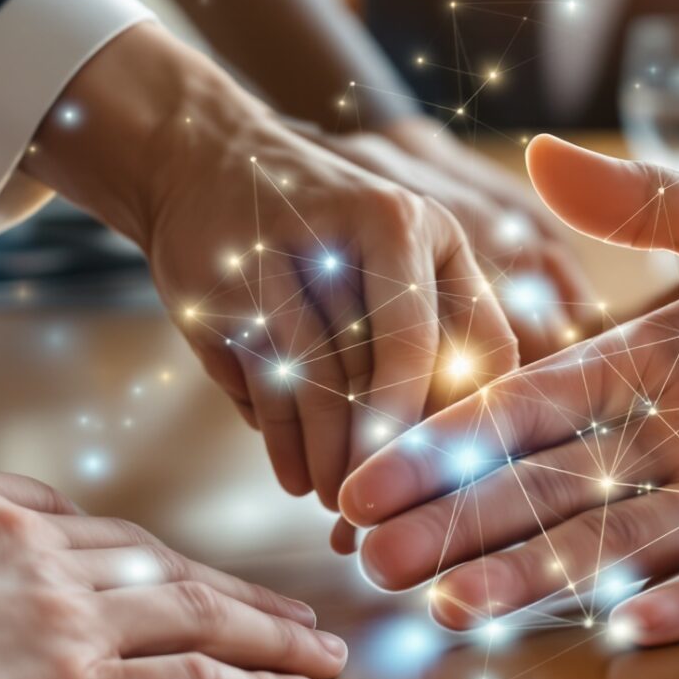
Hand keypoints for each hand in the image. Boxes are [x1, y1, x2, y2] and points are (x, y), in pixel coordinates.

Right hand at [0, 450, 345, 678]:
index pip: (75, 525)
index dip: (139, 556)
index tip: (174, 576)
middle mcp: (30, 546)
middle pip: (156, 562)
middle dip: (229, 589)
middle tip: (287, 611)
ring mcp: (67, 619)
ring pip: (197, 614)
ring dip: (269, 634)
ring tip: (318, 653)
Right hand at [25, 24, 519, 511]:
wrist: (198, 162)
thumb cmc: (313, 239)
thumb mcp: (390, 262)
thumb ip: (429, 342)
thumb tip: (458, 467)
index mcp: (431, 229)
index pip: (480, 345)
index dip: (471, 426)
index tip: (461, 488)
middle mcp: (378, 226)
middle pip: (405, 370)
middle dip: (397, 456)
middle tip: (395, 516)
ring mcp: (297, 253)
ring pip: (334, 385)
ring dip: (338, 462)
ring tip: (342, 508)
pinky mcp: (233, 285)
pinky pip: (271, 386)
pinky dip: (287, 444)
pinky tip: (297, 478)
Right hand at [340, 137, 678, 645]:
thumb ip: (655, 199)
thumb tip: (532, 152)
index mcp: (659, 363)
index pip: (532, 408)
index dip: (453, 443)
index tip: (373, 473)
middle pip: (550, 492)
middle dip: (462, 529)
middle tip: (375, 564)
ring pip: (617, 544)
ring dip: (538, 579)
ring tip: (455, 612)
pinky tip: (618, 630)